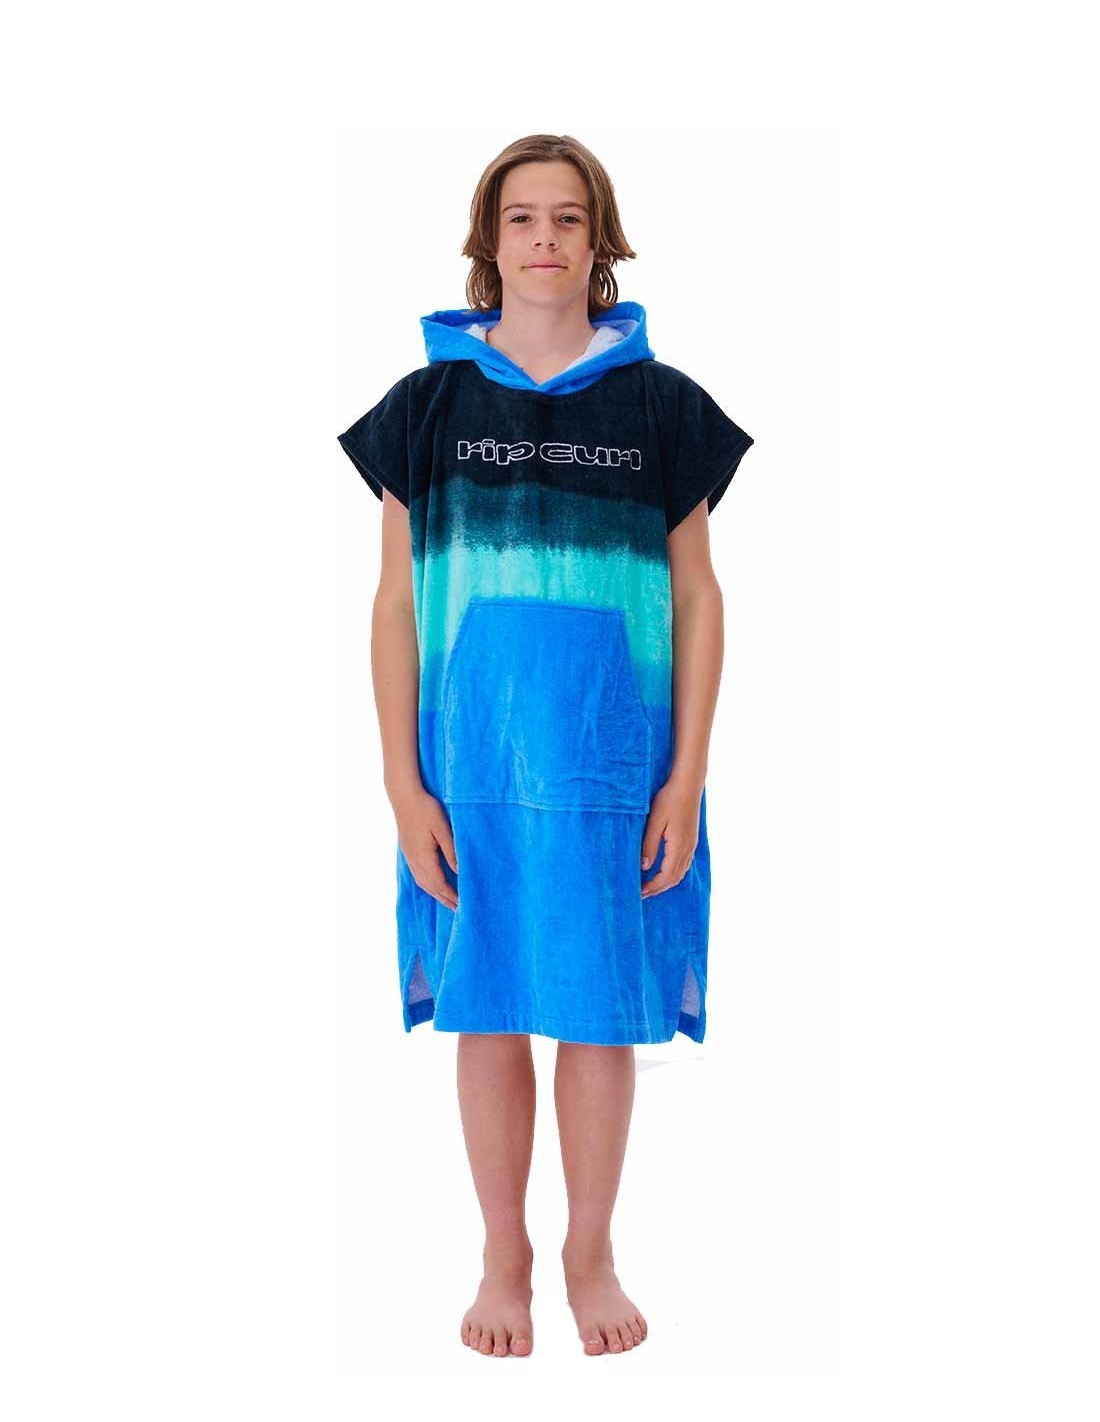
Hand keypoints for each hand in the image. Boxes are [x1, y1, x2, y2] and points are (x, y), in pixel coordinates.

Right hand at [391, 784, 458, 910]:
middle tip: (458, 910)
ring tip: (448, 901)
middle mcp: (415, 860)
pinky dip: (428, 884)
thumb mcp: (442, 829)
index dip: (451, 896)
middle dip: (444, 899)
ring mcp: (410, 856)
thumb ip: (451, 851)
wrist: (404, 796)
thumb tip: (460, 872)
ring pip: (423, 882)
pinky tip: (433, 884)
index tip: (463, 906)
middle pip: (430, 887)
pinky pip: (418, 874)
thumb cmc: (426, 809)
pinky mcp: (409, 850)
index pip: (439, 884)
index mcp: (424, 857)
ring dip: (436, 893)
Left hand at [640, 778, 700, 898]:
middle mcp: (688, 849)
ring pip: (680, 872)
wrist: (688, 785)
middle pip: (674, 878)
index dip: (652, 887)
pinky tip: (664, 871)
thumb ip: (650, 845)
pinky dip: (673, 873)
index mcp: (678, 847)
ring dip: (666, 883)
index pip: (665, 876)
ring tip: (651, 886)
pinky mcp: (691, 840)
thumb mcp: (655, 822)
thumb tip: (644, 866)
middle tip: (642, 895)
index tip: (639, 892)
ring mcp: (691, 845)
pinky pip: (683, 864)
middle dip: (658, 889)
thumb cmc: (669, 800)